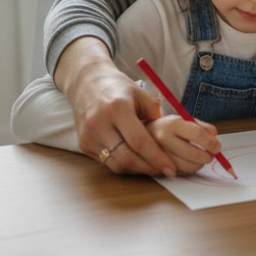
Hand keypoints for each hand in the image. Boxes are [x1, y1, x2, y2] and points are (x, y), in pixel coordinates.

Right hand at [55, 37, 177, 175]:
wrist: (87, 84)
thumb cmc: (119, 88)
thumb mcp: (141, 94)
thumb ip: (155, 115)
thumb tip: (172, 137)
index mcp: (116, 108)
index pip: (139, 141)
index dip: (157, 158)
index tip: (171, 168)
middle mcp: (99, 123)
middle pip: (126, 157)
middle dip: (149, 168)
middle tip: (165, 171)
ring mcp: (89, 136)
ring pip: (116, 164)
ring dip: (138, 169)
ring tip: (153, 167)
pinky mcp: (83, 145)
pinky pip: (107, 162)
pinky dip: (124, 165)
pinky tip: (137, 162)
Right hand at [144, 115, 221, 174]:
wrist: (139, 134)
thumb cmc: (166, 127)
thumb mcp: (183, 120)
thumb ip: (201, 127)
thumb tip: (215, 138)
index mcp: (172, 124)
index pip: (197, 134)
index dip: (211, 143)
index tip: (217, 148)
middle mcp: (163, 138)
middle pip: (193, 154)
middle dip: (207, 157)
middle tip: (211, 156)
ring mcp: (157, 154)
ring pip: (186, 166)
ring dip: (198, 165)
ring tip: (200, 160)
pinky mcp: (153, 167)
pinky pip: (177, 173)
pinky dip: (187, 170)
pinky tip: (186, 163)